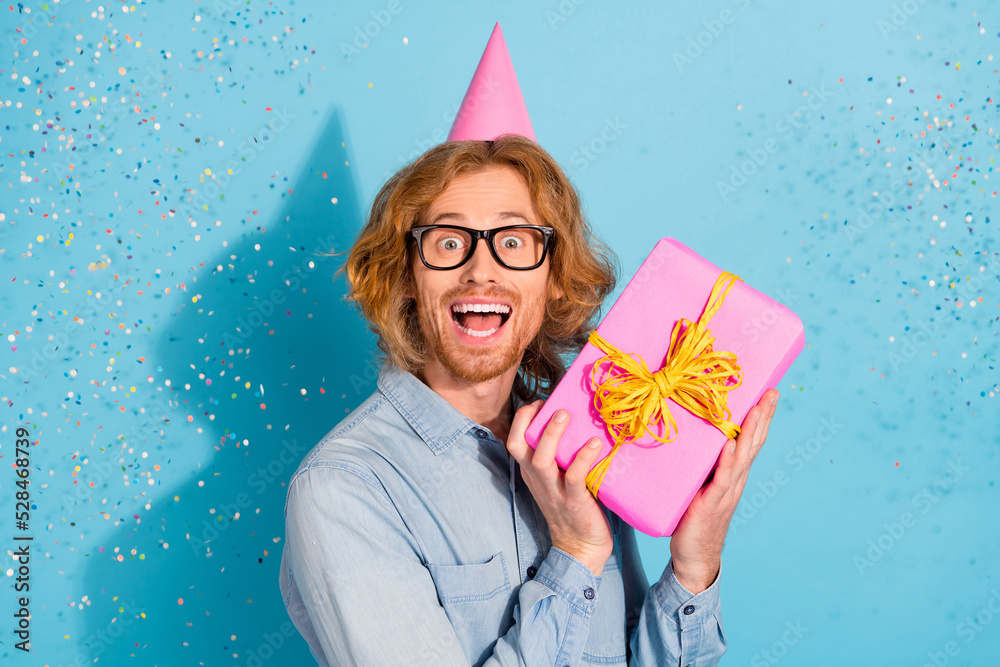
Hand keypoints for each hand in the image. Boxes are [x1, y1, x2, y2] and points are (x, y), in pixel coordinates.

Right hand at [505, 400, 613, 575]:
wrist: (581, 548)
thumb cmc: (574, 507)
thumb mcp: (558, 479)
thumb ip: (560, 455)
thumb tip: (578, 419)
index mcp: (531, 472)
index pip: (514, 441)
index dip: (523, 419)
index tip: (541, 403)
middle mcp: (537, 479)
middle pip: (518, 446)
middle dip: (529, 421)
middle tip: (550, 404)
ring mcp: (553, 491)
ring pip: (541, 460)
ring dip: (551, 435)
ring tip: (565, 415)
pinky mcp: (574, 502)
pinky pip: (574, 477)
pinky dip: (582, 458)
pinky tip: (594, 444)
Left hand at [668, 389, 779, 592]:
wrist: (694, 557)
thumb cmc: (693, 518)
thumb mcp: (699, 484)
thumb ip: (701, 464)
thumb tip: (691, 434)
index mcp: (733, 474)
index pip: (750, 440)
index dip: (760, 417)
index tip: (768, 391)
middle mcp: (735, 480)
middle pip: (753, 444)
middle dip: (762, 417)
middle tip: (772, 392)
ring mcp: (726, 492)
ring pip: (743, 457)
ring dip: (751, 432)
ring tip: (758, 408)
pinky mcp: (712, 504)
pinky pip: (722, 479)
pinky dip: (729, 461)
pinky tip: (732, 445)